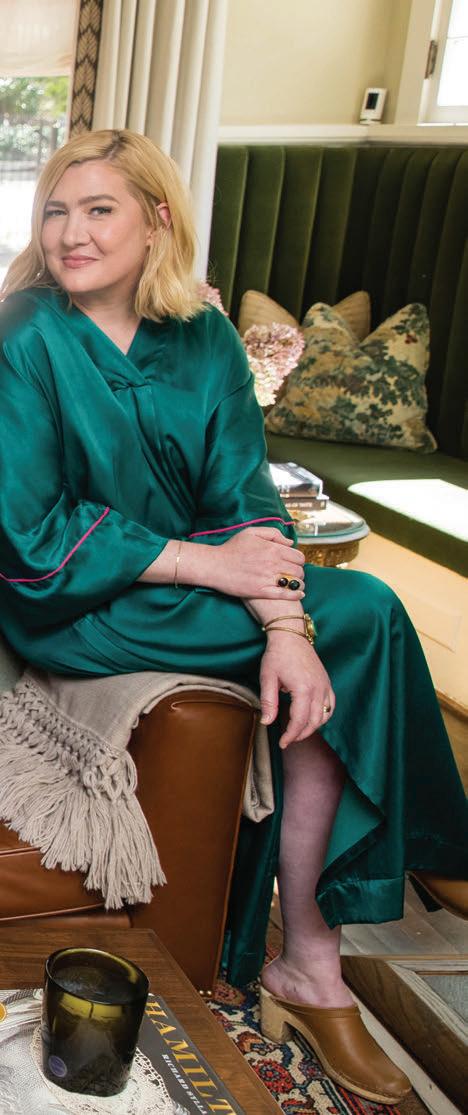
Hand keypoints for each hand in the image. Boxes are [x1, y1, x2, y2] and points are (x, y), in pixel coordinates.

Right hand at [208, 527, 304, 599]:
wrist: (215, 565)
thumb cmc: (232, 548)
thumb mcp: (251, 532)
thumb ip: (273, 534)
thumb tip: (290, 543)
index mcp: (273, 548)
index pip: (299, 557)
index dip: (298, 560)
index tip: (293, 562)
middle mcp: (273, 563)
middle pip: (299, 570)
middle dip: (298, 572)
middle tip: (292, 573)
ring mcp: (268, 578)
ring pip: (294, 583)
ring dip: (296, 583)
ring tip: (292, 583)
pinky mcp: (261, 591)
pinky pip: (285, 594)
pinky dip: (294, 594)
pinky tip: (298, 594)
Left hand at [259, 631, 334, 747]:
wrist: (291, 635)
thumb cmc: (278, 655)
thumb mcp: (268, 678)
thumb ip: (268, 702)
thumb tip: (267, 722)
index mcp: (303, 688)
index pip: (300, 720)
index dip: (291, 735)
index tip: (282, 743)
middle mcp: (318, 688)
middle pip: (314, 721)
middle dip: (301, 734)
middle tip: (288, 740)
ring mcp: (325, 685)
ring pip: (324, 715)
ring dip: (313, 727)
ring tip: (298, 732)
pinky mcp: (326, 682)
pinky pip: (330, 705)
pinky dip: (323, 716)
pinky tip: (312, 719)